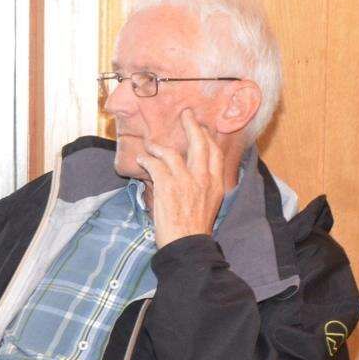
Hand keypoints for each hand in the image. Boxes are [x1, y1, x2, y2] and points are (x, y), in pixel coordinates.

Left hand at [135, 109, 229, 247]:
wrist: (187, 244)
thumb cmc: (195, 230)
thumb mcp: (210, 205)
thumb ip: (205, 187)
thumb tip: (195, 176)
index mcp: (216, 184)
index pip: (215, 153)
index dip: (208, 137)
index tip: (202, 128)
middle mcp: (203, 178)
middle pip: (200, 143)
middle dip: (192, 125)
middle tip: (185, 115)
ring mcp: (185, 180)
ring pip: (172, 152)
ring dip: (159, 146)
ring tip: (151, 144)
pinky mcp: (167, 186)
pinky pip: (155, 165)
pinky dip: (147, 160)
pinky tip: (141, 159)